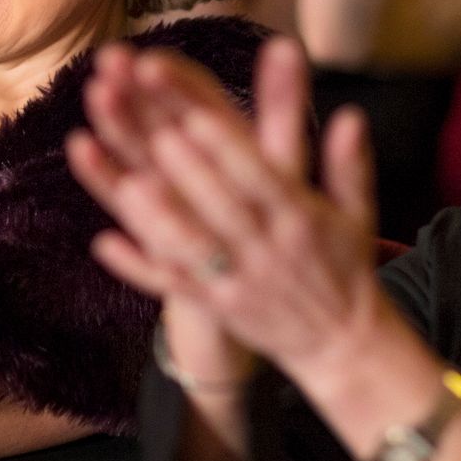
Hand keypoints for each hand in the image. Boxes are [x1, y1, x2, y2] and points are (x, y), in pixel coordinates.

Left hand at [73, 38, 385, 385]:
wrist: (342, 345)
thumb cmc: (344, 265)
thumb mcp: (357, 215)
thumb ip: (350, 165)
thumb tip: (352, 116)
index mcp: (299, 219)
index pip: (261, 177)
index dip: (227, 147)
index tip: (196, 114)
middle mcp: (267, 250)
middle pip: (223, 209)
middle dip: (189, 173)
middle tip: (154, 135)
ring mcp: (238, 282)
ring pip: (193, 250)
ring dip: (158, 219)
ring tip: (126, 184)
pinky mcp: (216, 308)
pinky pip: (173, 287)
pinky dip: (139, 268)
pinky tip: (103, 242)